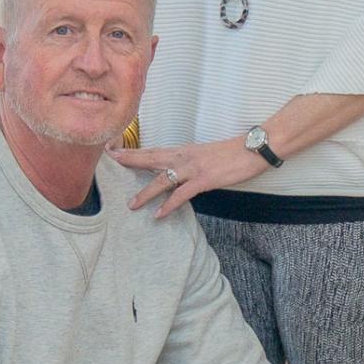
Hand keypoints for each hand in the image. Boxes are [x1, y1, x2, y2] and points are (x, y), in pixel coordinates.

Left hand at [107, 137, 261, 219]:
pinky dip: (170, 205)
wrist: (254, 148)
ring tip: (131, 205)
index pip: (153, 149)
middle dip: (129, 160)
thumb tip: (177, 173)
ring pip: (162, 179)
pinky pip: (182, 195)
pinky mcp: (205, 179)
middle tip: (109, 161)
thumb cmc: (232, 153)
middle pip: (150, 158)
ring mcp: (194, 168)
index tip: (114, 149)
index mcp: (184, 150)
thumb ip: (189, 162)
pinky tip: (159, 214)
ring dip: (146, 193)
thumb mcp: (205, 155)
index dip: (133, 150)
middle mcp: (184, 156)